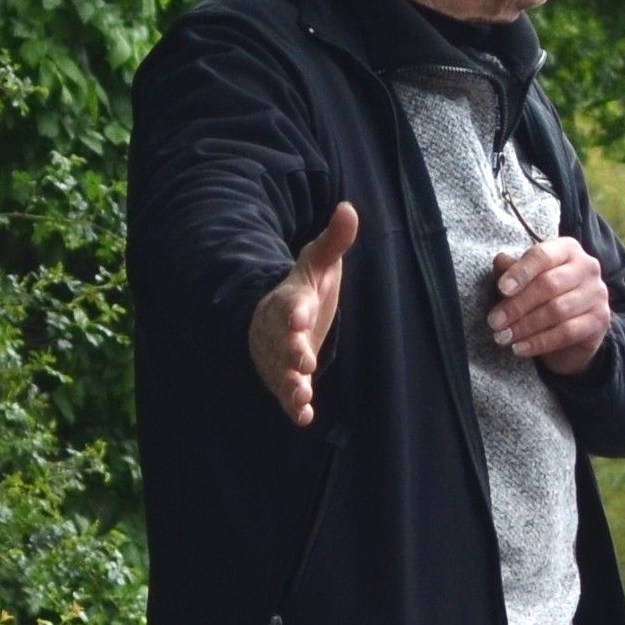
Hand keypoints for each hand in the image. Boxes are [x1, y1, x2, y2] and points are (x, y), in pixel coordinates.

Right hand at [250, 202, 359, 426]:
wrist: (276, 320)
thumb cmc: (301, 291)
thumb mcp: (317, 264)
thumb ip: (333, 241)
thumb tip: (349, 208)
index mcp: (290, 302)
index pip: (289, 304)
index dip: (294, 311)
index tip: (300, 314)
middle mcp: (279, 332)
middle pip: (281, 342)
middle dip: (290, 351)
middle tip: (303, 359)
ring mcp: (279, 358)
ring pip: (280, 372)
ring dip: (290, 383)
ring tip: (301, 395)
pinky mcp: (284, 379)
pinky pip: (285, 395)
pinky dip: (293, 406)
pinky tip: (303, 417)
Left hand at [490, 235, 613, 372]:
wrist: (574, 329)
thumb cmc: (544, 296)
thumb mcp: (526, 280)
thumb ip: (512, 269)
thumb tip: (501, 260)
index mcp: (567, 249)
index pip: (543, 255)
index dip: (521, 272)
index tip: (501, 289)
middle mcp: (587, 267)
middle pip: (548, 285)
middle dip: (517, 305)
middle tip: (494, 322)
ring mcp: (597, 293)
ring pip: (557, 311)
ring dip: (525, 327)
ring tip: (503, 337)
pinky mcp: (600, 320)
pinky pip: (567, 333)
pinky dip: (540, 342)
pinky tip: (520, 349)